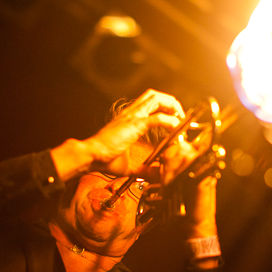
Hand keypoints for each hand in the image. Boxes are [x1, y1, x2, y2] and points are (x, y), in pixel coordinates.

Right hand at [50, 89, 184, 181]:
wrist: (91, 155)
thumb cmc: (104, 159)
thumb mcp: (130, 165)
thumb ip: (144, 169)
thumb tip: (156, 176)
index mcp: (129, 118)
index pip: (149, 102)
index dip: (165, 108)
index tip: (175, 121)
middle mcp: (131, 113)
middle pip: (155, 95)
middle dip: (171, 103)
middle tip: (180, 117)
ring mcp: (133, 116)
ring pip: (157, 98)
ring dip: (172, 106)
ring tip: (180, 119)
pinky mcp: (135, 124)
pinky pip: (158, 118)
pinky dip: (171, 123)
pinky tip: (176, 131)